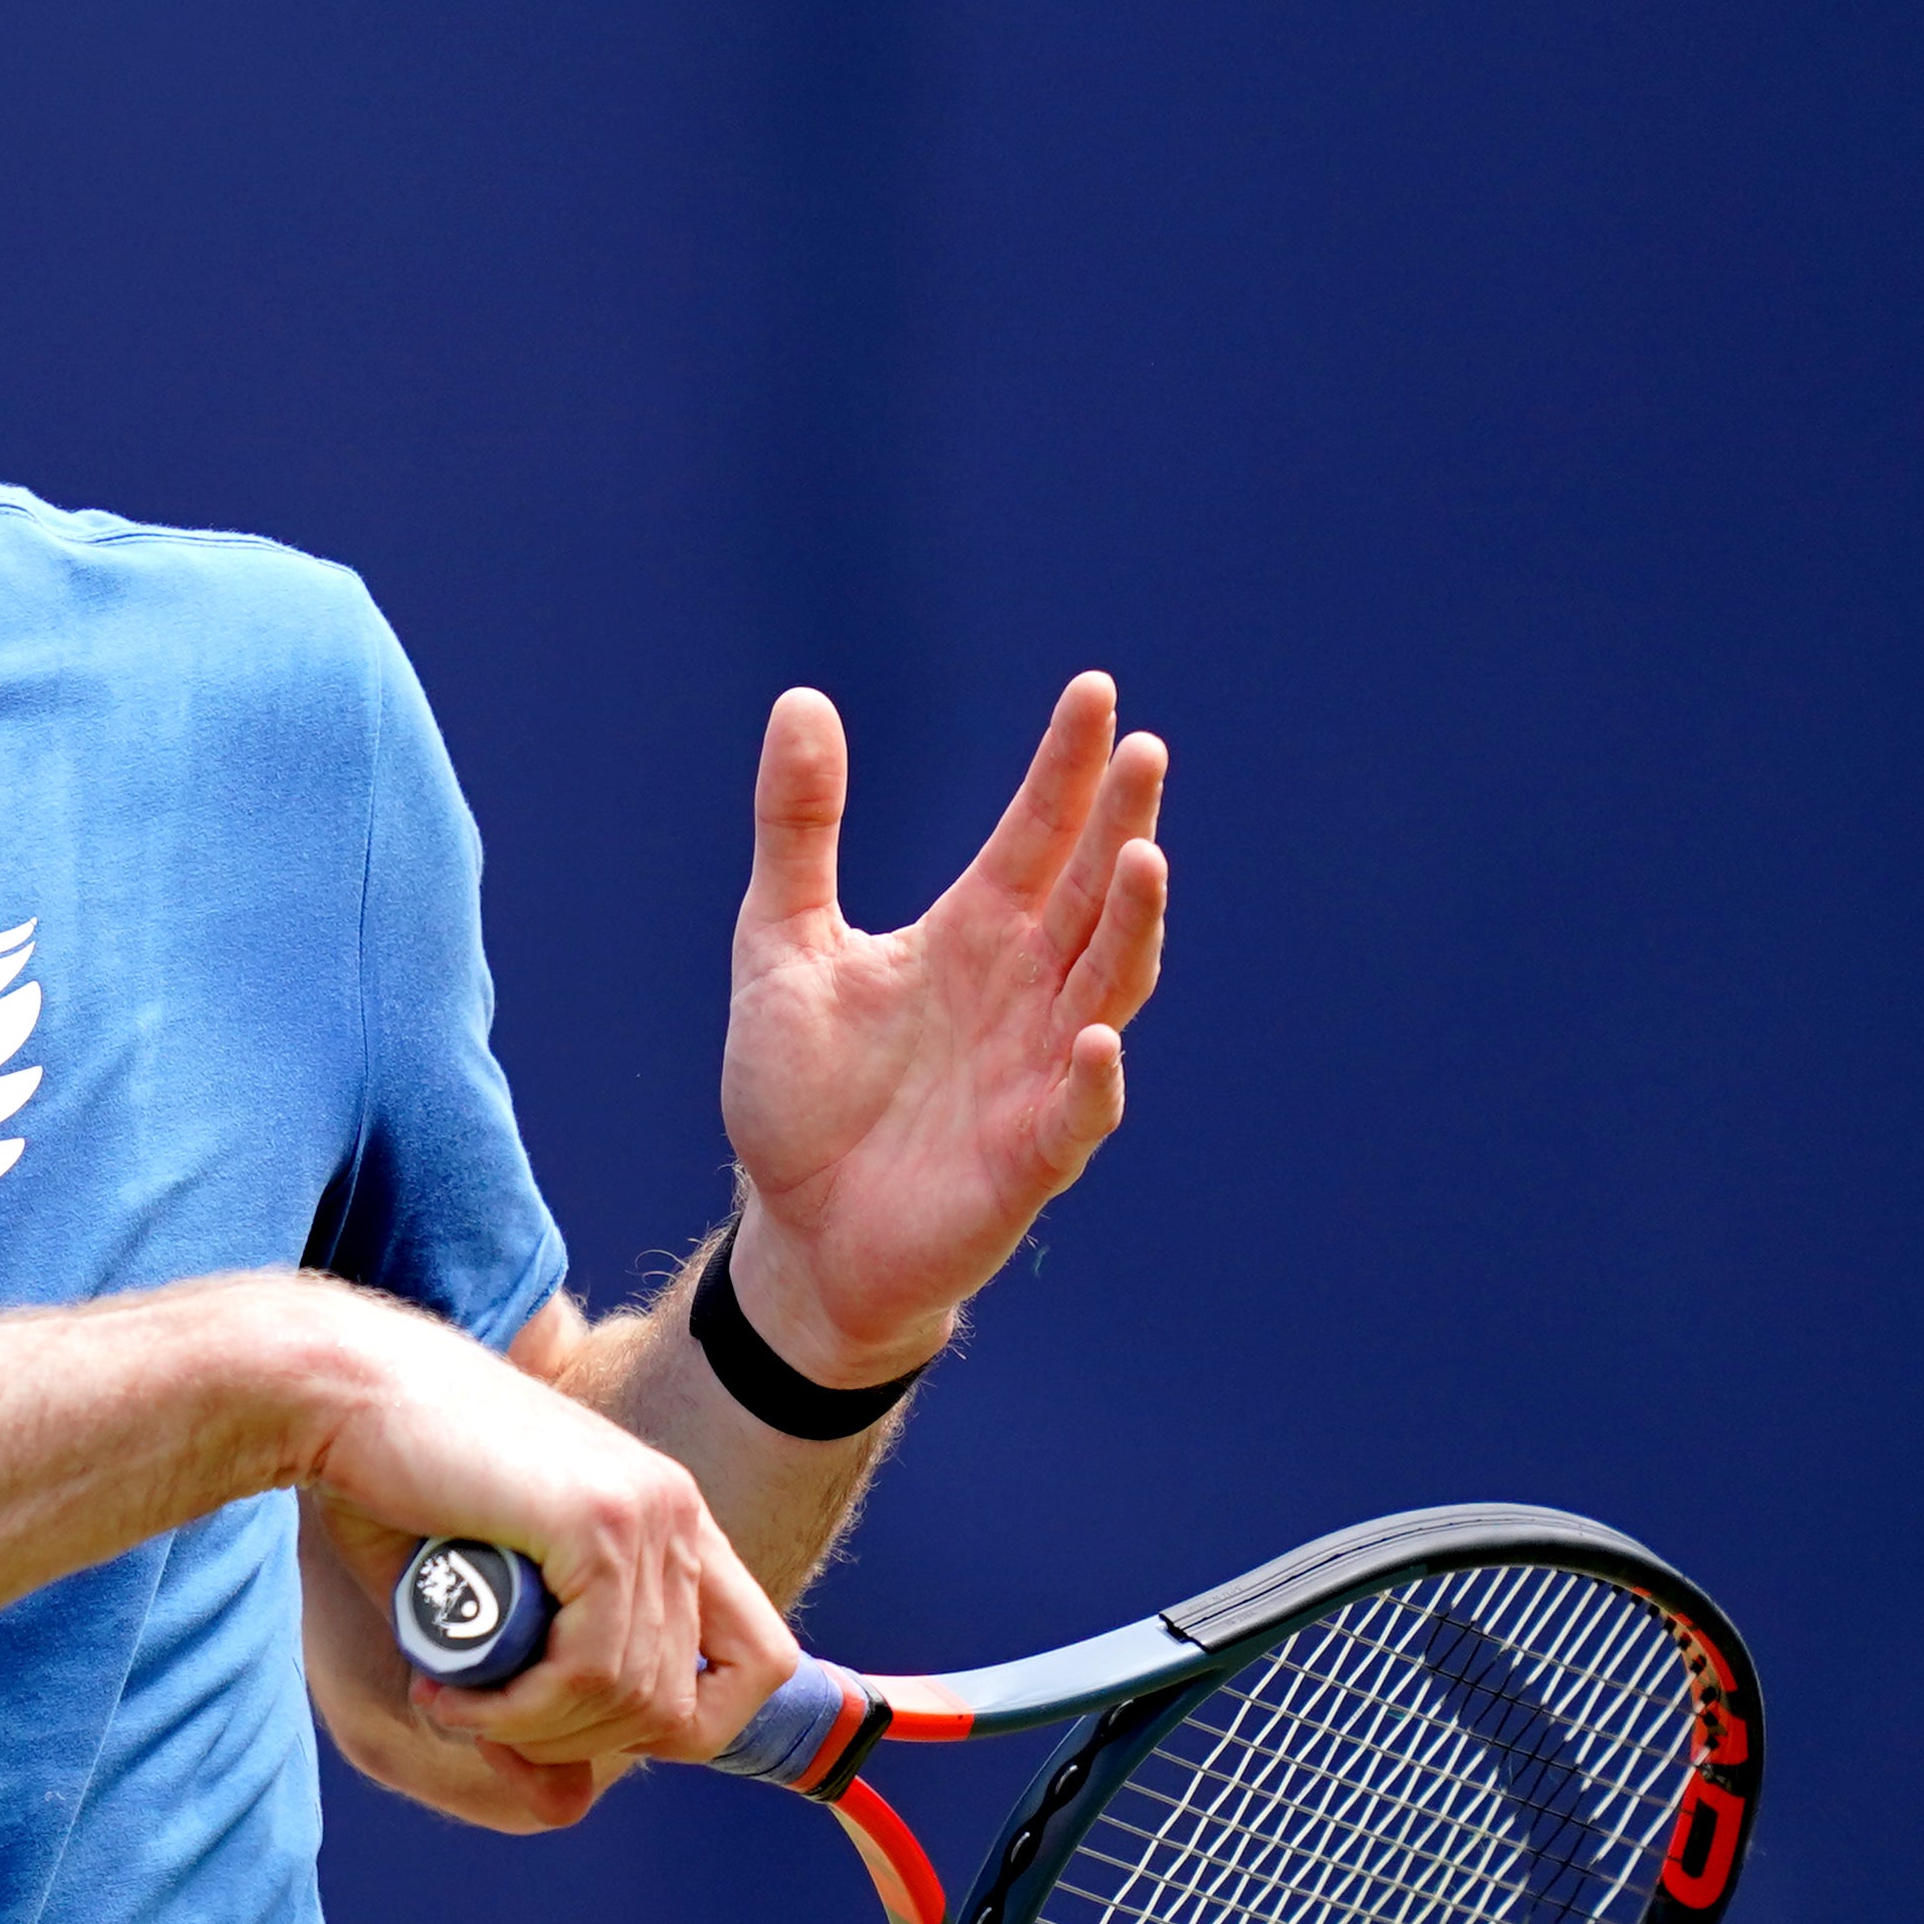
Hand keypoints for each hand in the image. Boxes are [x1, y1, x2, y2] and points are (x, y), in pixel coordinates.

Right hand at [291, 1308, 801, 1832]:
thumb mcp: (480, 1614)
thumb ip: (535, 1701)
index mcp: (666, 1518)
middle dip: (579, 1745)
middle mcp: (676, 1512)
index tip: (578, 1723)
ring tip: (450, 1702)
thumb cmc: (390, 1485)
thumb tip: (569, 1807)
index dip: (685, 1721)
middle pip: (691, 1704)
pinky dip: (519, 1712)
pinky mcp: (600, 1521)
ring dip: (533, 1731)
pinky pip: (592, 1674)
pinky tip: (453, 1696)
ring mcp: (649, 1513)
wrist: (337, 1392)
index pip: (758, 1661)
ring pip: (635, 1699)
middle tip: (484, 1725)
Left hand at [718, 674, 1168, 1377]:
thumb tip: (801, 700)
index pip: (1037, 835)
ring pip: (1107, 989)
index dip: (1068, 769)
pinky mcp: (1026, 1159)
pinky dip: (1090, 1081)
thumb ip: (799, 830)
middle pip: (1091, 895)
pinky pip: (1074, 1116)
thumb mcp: (779, 943)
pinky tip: (1094, 1041)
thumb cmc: (801, 1091)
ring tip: (1145, 858)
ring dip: (1132, 928)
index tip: (1095, 693)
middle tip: (1144, 751)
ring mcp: (1036, 1073)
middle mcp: (1023, 992)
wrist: (798, 1229)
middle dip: (1121, 824)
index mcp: (973, 934)